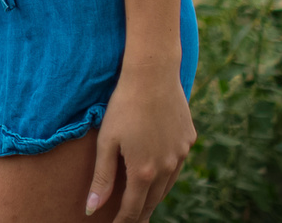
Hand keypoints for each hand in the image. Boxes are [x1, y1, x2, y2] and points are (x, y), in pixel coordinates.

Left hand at [87, 59, 194, 220]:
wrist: (153, 74)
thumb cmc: (123, 105)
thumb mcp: (107, 142)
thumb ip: (101, 178)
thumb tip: (92, 208)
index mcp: (144, 171)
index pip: (133, 208)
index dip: (124, 221)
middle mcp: (167, 167)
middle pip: (153, 200)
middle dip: (141, 212)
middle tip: (132, 221)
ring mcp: (181, 154)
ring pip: (168, 184)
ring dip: (155, 195)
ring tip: (144, 202)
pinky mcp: (189, 140)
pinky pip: (178, 163)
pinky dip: (168, 172)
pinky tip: (160, 170)